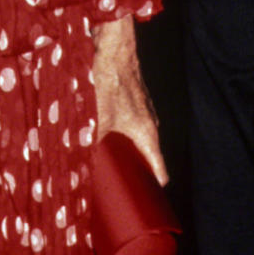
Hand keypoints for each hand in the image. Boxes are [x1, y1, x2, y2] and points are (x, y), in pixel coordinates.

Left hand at [92, 15, 167, 185]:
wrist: (118, 53)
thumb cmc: (112, 83)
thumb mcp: (103, 115)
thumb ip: (102, 140)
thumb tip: (93, 159)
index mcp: (147, 135)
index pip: (160, 171)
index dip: (154, 188)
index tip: (146, 202)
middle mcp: (152, 127)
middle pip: (153, 160)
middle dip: (141, 175)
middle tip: (126, 188)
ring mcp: (148, 115)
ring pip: (145, 144)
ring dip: (135, 156)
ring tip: (118, 167)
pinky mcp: (141, 106)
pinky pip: (139, 131)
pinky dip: (131, 140)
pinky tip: (114, 141)